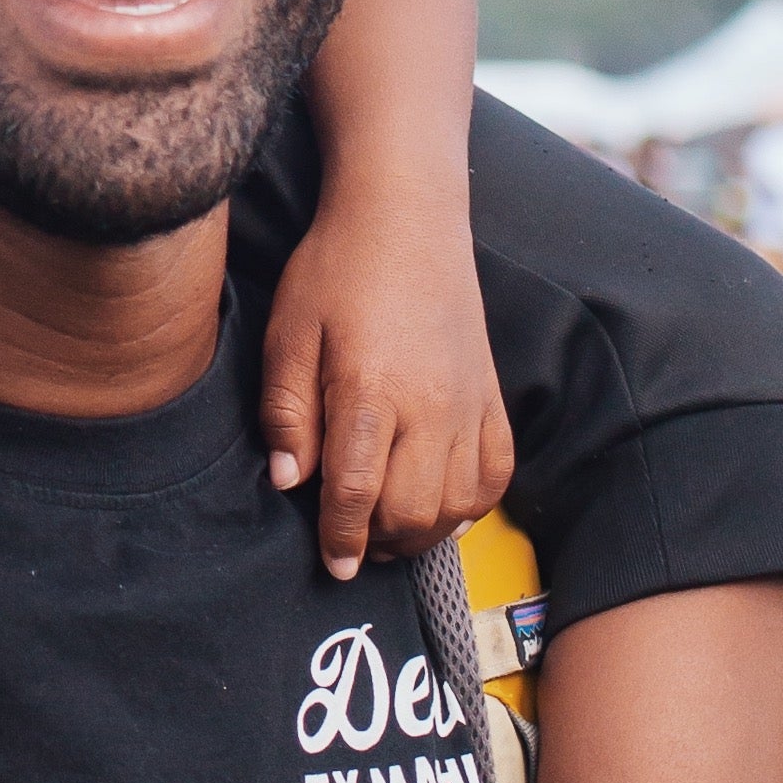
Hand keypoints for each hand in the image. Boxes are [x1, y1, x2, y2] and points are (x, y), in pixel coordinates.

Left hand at [259, 185, 513, 573]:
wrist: (406, 218)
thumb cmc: (336, 271)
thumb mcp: (288, 333)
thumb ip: (286, 412)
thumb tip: (289, 482)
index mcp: (371, 390)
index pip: (356, 493)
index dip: (342, 539)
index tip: (333, 564)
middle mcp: (430, 405)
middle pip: (413, 511)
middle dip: (381, 543)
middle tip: (355, 545)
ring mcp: (470, 403)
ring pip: (457, 504)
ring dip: (424, 531)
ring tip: (390, 529)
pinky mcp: (493, 396)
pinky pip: (495, 475)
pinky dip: (470, 505)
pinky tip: (440, 504)